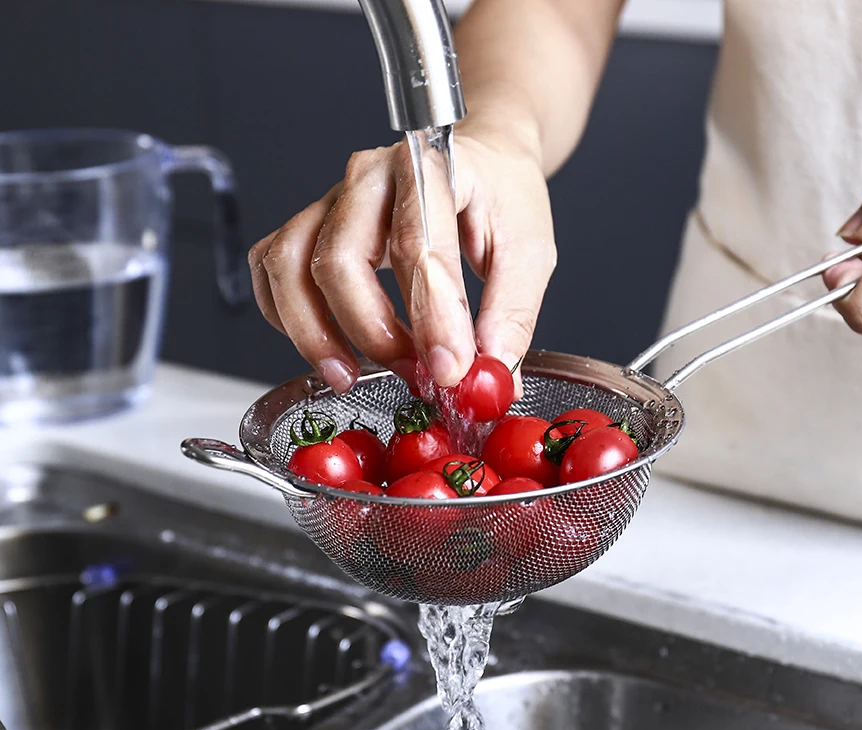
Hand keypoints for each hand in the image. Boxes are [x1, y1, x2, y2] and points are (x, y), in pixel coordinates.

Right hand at [248, 124, 555, 393]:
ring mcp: (333, 199)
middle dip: (372, 332)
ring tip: (353, 376)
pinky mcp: (312, 225)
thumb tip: (490, 377)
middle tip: (413, 375)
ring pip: (290, 265)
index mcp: (432, 167)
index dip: (431, 317)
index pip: (419, 245)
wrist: (482, 162)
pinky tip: (327, 348)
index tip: (447, 370)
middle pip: (339, 258)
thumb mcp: (530, 253)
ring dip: (316, 333)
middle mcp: (371, 177)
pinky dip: (287, 317)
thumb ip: (511, 316)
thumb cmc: (503, 198)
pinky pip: (273, 269)